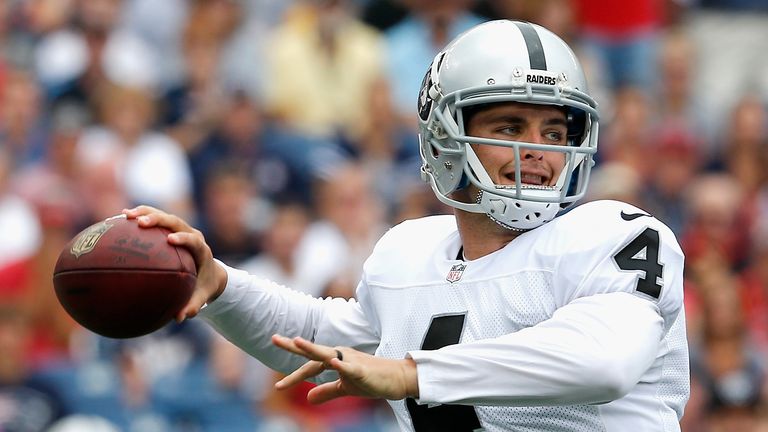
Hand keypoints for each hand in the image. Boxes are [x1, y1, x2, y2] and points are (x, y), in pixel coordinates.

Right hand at [123, 205, 227, 321]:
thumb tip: (178, 318)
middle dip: (158, 219)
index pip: (193, 239)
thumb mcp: (201, 297)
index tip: (171, 239)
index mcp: (200, 249)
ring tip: (124, 215)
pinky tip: (117, 221)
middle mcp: (190, 234)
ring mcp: (180, 229)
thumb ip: (192, 306)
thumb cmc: (203, 285)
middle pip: (175, 221)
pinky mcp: (170, 228)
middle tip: (141, 222)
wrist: (209, 272)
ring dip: (144, 213)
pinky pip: (153, 220)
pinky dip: (138, 218)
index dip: (183, 237)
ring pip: (162, 215)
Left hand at [271, 335, 418, 403]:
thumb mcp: (346, 388)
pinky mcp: (362, 370)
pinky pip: (350, 367)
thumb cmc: (371, 380)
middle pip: (313, 352)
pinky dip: (341, 365)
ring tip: (297, 341)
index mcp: (335, 359)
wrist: (396, 379)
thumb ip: (327, 391)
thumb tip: (308, 399)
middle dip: (294, 346)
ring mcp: (351, 361)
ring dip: (312, 348)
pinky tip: (332, 362)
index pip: (310, 366)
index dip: (294, 376)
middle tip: (274, 338)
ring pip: (328, 354)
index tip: (278, 386)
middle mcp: (340, 355)